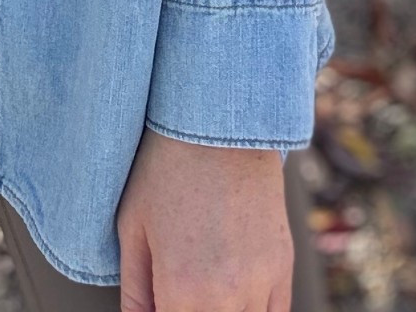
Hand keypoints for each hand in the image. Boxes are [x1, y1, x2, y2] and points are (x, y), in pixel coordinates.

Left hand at [117, 128, 293, 311]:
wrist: (220, 122)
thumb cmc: (167, 168)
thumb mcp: (132, 227)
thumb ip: (135, 292)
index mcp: (181, 289)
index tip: (159, 299)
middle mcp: (226, 296)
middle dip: (187, 309)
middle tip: (177, 286)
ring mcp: (261, 283)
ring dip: (220, 311)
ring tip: (202, 284)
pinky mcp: (283, 267)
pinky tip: (234, 295)